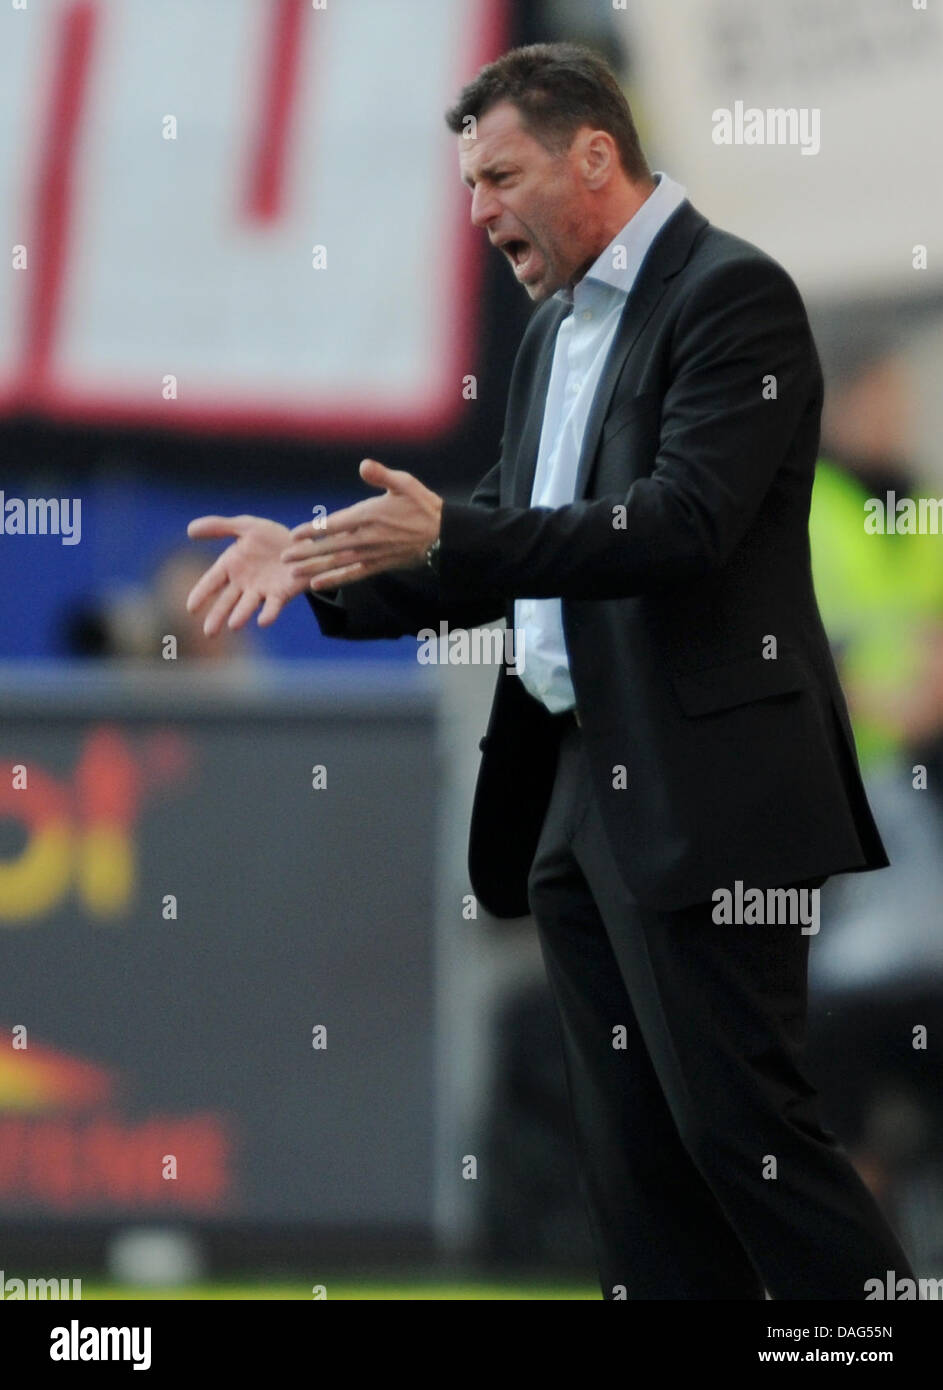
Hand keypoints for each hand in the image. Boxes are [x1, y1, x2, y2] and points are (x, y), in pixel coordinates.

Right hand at [185, 515, 310, 633]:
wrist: (304, 545)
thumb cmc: (272, 538)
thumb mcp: (246, 526)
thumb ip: (219, 527)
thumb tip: (189, 529)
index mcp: (231, 566)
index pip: (212, 581)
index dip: (201, 594)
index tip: (190, 608)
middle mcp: (244, 583)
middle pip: (227, 601)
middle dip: (217, 615)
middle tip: (208, 633)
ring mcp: (262, 590)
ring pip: (248, 605)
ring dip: (241, 615)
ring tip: (233, 626)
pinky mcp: (281, 594)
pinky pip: (273, 605)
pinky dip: (269, 614)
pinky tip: (263, 621)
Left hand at [280, 458, 442, 589]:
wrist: (443, 535)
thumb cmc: (422, 505)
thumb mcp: (405, 483)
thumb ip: (382, 475)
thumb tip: (364, 465)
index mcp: (371, 515)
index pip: (336, 524)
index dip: (314, 530)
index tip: (294, 535)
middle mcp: (368, 537)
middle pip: (331, 547)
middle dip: (306, 553)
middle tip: (283, 557)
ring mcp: (372, 554)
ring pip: (338, 563)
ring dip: (314, 568)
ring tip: (292, 573)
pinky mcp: (378, 565)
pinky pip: (352, 575)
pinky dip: (334, 580)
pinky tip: (317, 584)